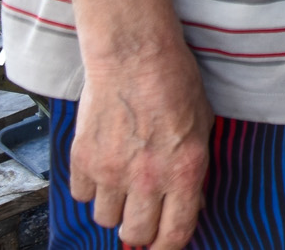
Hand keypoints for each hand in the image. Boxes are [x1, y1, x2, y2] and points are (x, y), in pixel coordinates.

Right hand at [69, 40, 213, 249]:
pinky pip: (81, 195)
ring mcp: (112, 171)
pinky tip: (102, 165)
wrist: (134, 53)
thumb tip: (192, 201)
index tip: (163, 246)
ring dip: (115, 207)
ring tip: (121, 182)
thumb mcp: (202, 125)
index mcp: (184, 171)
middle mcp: (148, 178)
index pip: (175, 233)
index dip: (168, 247)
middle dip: (141, 227)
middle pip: (136, 233)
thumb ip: (194, 168)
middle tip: (142, 211)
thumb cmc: (174, 81)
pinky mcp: (83, 159)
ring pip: (106, 219)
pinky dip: (90, 187)